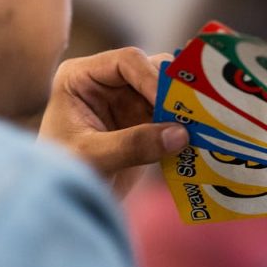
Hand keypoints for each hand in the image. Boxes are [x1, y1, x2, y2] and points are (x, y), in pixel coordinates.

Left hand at [39, 48, 188, 197]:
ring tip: (205, 123)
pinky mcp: (146, 122)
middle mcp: (108, 82)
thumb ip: (132, 145)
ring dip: (186, 106)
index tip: (169, 105)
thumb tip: (180, 134)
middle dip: (175, 91)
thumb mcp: (91, 158)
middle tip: (196, 112)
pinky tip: (202, 137)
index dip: (152, 78)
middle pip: (153, 70)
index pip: (126, 61)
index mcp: (82, 77)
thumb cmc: (61, 175)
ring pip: (170, 91)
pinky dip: (188, 125)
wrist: (65, 205)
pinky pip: (175, 115)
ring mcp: (128, 101)